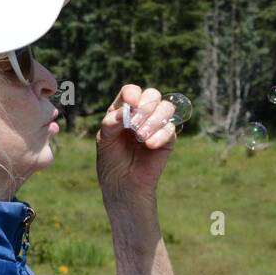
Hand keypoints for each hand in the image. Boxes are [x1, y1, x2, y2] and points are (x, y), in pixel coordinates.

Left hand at [96, 85, 177, 203]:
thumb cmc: (111, 159)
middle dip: (145, 107)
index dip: (133, 93)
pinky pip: (171, 128)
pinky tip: (150, 145)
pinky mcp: (168, 138)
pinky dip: (161, 135)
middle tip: (134, 125)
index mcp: (124, 109)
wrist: (123, 183)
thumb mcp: (104, 140)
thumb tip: (123, 112)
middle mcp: (142, 113)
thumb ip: (111, 123)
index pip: (131, 91)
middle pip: (152, 95)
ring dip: (154, 120)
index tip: (130, 103)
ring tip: (141, 137)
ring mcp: (156, 124)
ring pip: (166, 108)